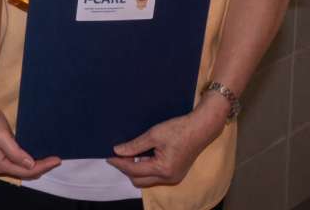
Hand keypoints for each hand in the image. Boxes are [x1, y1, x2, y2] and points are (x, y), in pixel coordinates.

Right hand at [0, 107, 60, 179]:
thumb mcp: (2, 136)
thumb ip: (15, 152)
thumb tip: (31, 165)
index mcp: (0, 164)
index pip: (26, 171)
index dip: (43, 166)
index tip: (57, 160)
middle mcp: (2, 166)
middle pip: (27, 173)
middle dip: (42, 168)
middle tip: (57, 160)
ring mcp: (3, 161)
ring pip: (25, 169)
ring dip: (38, 165)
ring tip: (51, 160)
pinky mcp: (5, 155)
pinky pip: (22, 163)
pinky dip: (32, 161)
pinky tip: (39, 156)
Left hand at [107, 95, 226, 187]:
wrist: (201, 128)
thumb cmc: (178, 129)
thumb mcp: (154, 135)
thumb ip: (134, 145)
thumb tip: (117, 151)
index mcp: (163, 169)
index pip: (133, 170)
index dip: (119, 163)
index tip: (108, 156)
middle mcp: (169, 178)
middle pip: (138, 180)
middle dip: (126, 169)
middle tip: (117, 155)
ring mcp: (173, 177)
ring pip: (146, 180)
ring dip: (135, 170)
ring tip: (129, 154)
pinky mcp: (176, 174)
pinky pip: (155, 176)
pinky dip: (145, 168)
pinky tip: (141, 156)